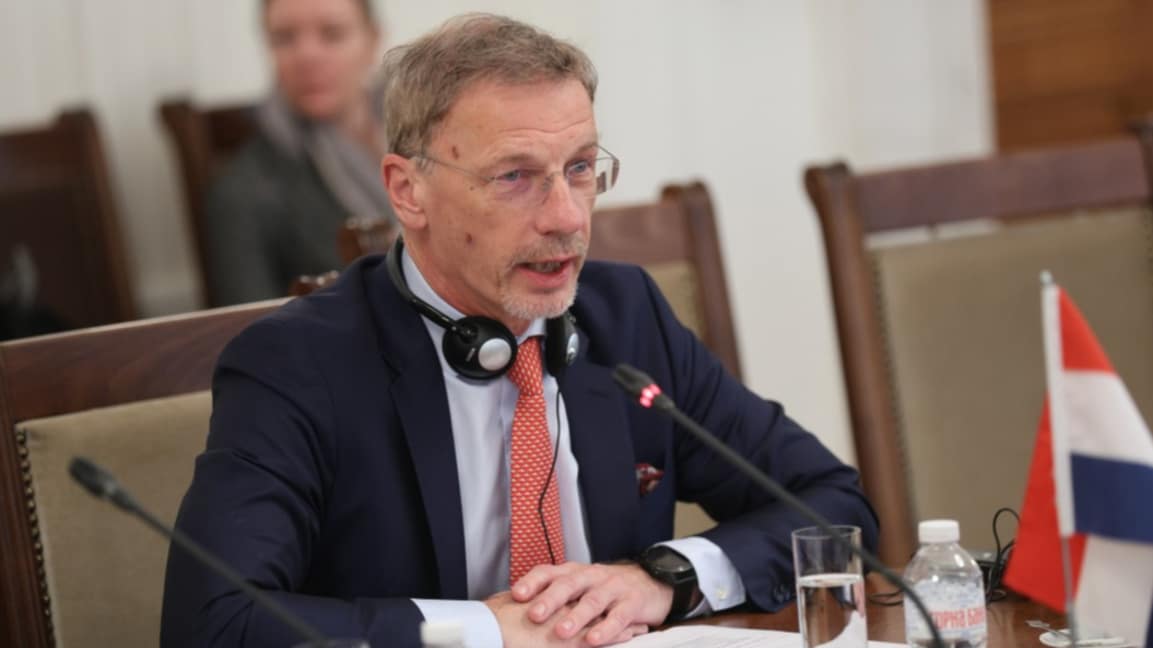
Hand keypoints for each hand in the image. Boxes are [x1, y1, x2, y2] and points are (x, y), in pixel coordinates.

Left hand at [511, 562, 670, 645]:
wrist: (650, 581)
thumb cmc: (604, 588)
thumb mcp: (579, 586)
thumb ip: (554, 593)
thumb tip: (513, 605)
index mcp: (574, 572)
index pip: (549, 572)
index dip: (532, 582)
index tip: (516, 594)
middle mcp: (592, 576)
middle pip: (568, 585)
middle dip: (550, 599)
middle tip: (534, 614)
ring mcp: (613, 588)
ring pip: (592, 601)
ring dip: (576, 616)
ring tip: (562, 631)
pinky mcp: (632, 603)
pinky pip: (619, 616)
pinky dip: (606, 629)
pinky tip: (594, 640)